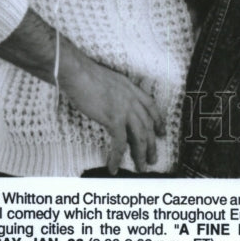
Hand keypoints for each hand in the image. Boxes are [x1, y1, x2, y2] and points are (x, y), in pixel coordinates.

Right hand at [59, 45, 164, 174]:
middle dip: (152, 144)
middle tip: (153, 159)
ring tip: (140, 167)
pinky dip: (117, 156)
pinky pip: (119, 142)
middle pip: (147, 125)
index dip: (158, 120)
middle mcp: (132, 99)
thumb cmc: (87, 75)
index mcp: (131, 89)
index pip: (151, 106)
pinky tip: (113, 166)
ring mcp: (125, 109)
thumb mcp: (110, 81)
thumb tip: (113, 104)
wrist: (78, 73)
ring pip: (139, 136)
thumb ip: (117, 93)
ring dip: (140, 154)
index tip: (161, 132)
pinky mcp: (114, 118)